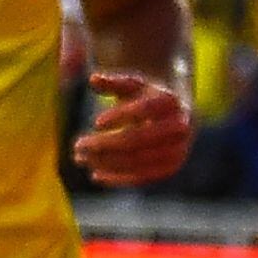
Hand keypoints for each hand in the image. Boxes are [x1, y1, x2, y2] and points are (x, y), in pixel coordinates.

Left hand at [70, 67, 192, 185]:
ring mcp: (177, 149)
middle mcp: (179, 127)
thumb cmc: (145, 96)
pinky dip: (118, 178)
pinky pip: (142, 177)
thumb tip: (93, 79)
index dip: (120, 116)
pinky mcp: (171, 167)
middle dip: (104, 144)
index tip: (96, 122)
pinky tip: (95, 175)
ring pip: (137, 161)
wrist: (174, 115)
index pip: (144, 109)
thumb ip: (113, 82)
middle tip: (78, 146)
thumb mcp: (131, 85)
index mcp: (170, 102)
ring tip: (81, 159)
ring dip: (106, 162)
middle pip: (137, 139)